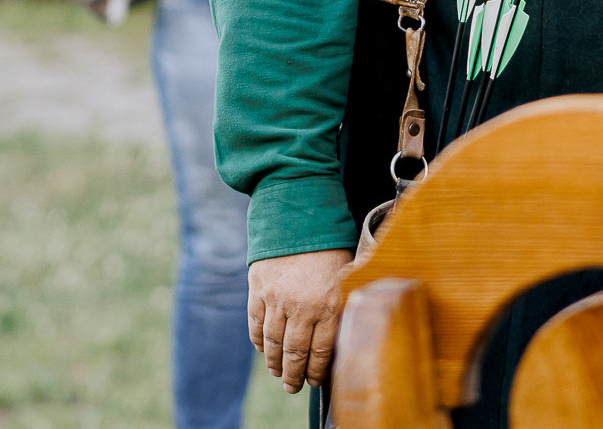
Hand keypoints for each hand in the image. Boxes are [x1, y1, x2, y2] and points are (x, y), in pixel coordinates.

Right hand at [249, 248, 352, 391]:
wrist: (299, 215)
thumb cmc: (329, 247)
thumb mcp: (347, 275)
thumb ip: (342, 305)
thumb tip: (342, 336)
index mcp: (328, 304)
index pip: (321, 351)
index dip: (317, 371)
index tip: (314, 381)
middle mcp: (301, 306)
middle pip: (295, 352)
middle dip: (294, 375)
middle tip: (292, 387)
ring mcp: (276, 298)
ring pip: (273, 342)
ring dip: (275, 363)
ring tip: (278, 373)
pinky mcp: (258, 288)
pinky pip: (255, 324)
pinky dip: (258, 341)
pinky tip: (263, 350)